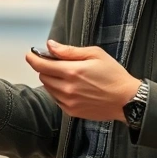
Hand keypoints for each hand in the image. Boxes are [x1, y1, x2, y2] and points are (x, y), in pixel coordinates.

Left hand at [26, 40, 140, 122]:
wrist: (126, 100)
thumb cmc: (113, 74)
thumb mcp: (94, 54)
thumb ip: (69, 51)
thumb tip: (50, 45)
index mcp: (72, 71)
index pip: (42, 65)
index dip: (33, 58)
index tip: (30, 54)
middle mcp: (67, 88)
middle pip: (43, 76)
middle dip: (45, 68)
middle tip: (55, 62)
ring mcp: (68, 102)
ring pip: (48, 88)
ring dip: (51, 79)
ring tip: (66, 74)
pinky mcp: (71, 112)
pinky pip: (56, 99)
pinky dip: (57, 91)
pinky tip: (70, 87)